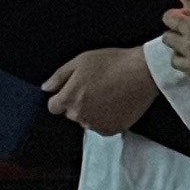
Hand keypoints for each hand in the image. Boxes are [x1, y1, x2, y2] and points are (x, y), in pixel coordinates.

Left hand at [43, 46, 157, 135]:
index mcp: (69, 99)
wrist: (144, 72)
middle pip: (71, 113)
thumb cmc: (114, 62)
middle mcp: (79, 116)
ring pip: (87, 120)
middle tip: (96, 86)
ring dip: (93, 110)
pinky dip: (107, 117)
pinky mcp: (112, 130)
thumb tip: (46, 88)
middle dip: (79, 102)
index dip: (63, 95)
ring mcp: (96, 125)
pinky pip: (102, 125)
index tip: (77, 87)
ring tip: (109, 92)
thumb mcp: (82, 60)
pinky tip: (117, 102)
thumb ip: (59, 75)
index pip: (54, 106)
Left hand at [163, 0, 189, 84]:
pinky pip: (173, 59)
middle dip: (176, 15)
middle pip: (168, 16)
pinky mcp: (189, 67)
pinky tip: (189, 53)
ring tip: (187, 36)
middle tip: (187, 17)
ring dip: (175, 35)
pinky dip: (178, 55)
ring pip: (167, 38)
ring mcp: (188, 49)